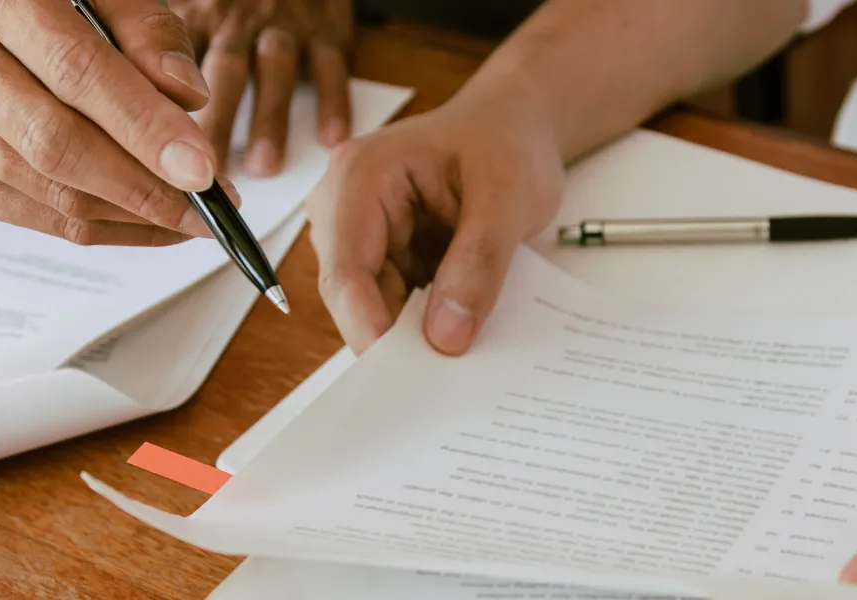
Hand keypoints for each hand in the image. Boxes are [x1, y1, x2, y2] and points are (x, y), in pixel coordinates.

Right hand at [0, 0, 231, 245]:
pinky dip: (102, 227)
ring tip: (190, 216)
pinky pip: (38, 217)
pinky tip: (147, 223)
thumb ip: (149, 33)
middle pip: (58, 145)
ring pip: (50, 191)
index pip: (77, 73)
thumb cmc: (52, 3)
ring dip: (131, 216)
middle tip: (209, 207)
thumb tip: (188, 98)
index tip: (202, 170)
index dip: (144, 127)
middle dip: (145, 188)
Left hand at [170, 0, 353, 175]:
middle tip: (205, 174)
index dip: (169, 108)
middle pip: (224, 68)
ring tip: (263, 167)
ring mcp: (283, 25)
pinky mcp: (325, 29)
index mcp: (200, 19)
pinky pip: (329, 64)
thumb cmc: (236, 4)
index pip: (176, 64)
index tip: (160, 157)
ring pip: (275, 68)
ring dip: (268, 118)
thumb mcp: (196, 17)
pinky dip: (332, 100)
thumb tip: (150, 126)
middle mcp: (239, 21)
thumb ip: (168, 59)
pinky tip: (330, 139)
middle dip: (216, 121)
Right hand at [307, 101, 563, 354]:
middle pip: (350, 293)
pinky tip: (455, 335)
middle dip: (390, 336)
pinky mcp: (380, 257)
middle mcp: (343, 205)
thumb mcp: (509, 199)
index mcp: (360, 175)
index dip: (366, 324)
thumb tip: (446, 337)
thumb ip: (478, 264)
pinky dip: (422, 324)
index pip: (346, 265)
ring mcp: (358, 234)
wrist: (513, 128)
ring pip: (371, 307)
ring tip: (456, 359)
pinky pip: (392, 305)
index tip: (398, 373)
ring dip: (410, 334)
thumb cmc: (507, 145)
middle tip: (435, 384)